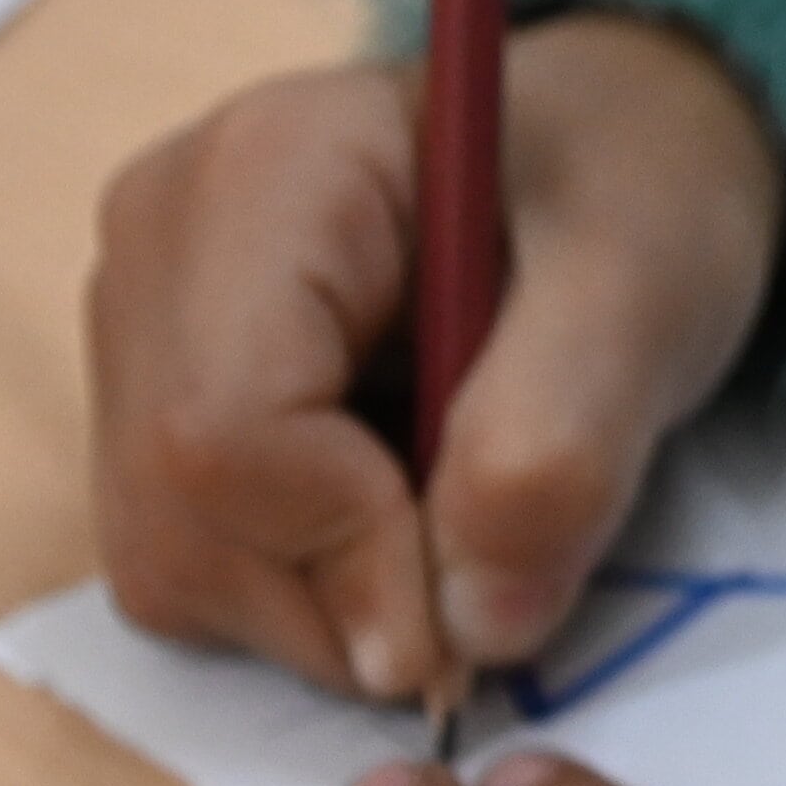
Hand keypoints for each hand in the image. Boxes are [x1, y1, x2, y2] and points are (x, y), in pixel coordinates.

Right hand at [84, 14, 785, 707]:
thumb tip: (470, 624)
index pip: (223, 431)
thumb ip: (562, 447)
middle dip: (345, 601)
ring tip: (460, 515)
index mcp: (263, 172)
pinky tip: (399, 512)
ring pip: (170, 561)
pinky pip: (185, 563)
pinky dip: (303, 594)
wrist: (606, 160)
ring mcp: (139, 325)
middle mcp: (159, 245)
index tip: (480, 607)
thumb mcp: (646, 288)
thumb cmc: (633, 182)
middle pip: (178, 514)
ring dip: (328, 609)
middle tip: (495, 573)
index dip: (347, 554)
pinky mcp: (149, 399)